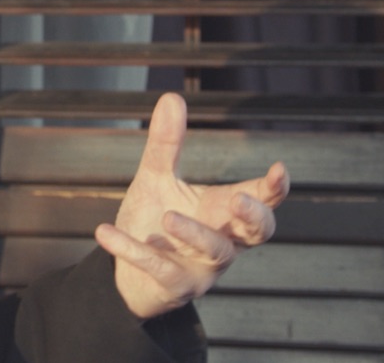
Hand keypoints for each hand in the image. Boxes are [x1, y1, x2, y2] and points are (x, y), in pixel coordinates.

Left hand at [94, 92, 289, 319]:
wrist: (129, 273)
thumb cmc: (155, 222)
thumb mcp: (157, 179)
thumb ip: (167, 144)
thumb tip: (172, 96)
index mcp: (224, 212)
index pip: (262, 200)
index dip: (274, 189)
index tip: (279, 170)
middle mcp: (223, 241)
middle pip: (257, 233)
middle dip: (253, 216)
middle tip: (238, 198)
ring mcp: (201, 268)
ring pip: (213, 252)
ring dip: (194, 234)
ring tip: (168, 216)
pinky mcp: (173, 286)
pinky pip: (158, 269)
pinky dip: (131, 249)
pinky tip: (104, 232)